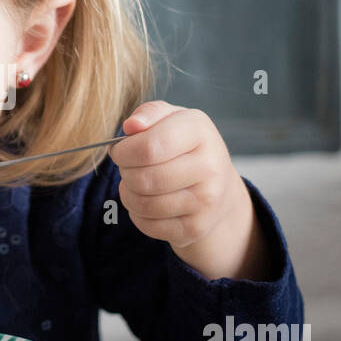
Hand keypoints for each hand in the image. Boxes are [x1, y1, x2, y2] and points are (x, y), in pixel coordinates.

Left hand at [108, 100, 260, 278]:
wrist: (220, 186)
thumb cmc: (186, 146)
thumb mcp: (172, 118)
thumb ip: (148, 113)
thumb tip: (131, 126)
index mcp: (200, 132)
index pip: (148, 147)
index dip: (123, 151)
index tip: (120, 151)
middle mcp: (209, 167)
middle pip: (143, 178)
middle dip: (125, 173)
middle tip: (130, 168)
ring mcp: (205, 201)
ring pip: (143, 204)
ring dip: (128, 194)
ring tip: (136, 184)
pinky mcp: (196, 228)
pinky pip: (148, 225)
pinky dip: (138, 214)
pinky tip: (147, 202)